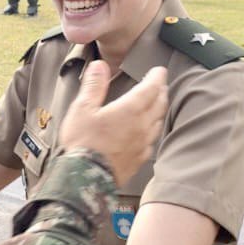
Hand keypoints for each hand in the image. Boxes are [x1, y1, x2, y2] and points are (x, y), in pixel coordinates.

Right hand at [58, 61, 167, 184]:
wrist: (85, 179)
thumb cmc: (82, 143)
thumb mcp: (82, 109)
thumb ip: (94, 86)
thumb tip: (100, 65)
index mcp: (130, 109)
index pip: (150, 88)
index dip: (156, 77)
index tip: (159, 70)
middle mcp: (142, 125)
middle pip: (159, 104)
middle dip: (161, 92)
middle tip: (161, 85)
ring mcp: (142, 143)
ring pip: (158, 122)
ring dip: (160, 110)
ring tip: (158, 104)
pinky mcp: (139, 159)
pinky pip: (152, 140)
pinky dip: (153, 130)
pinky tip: (148, 132)